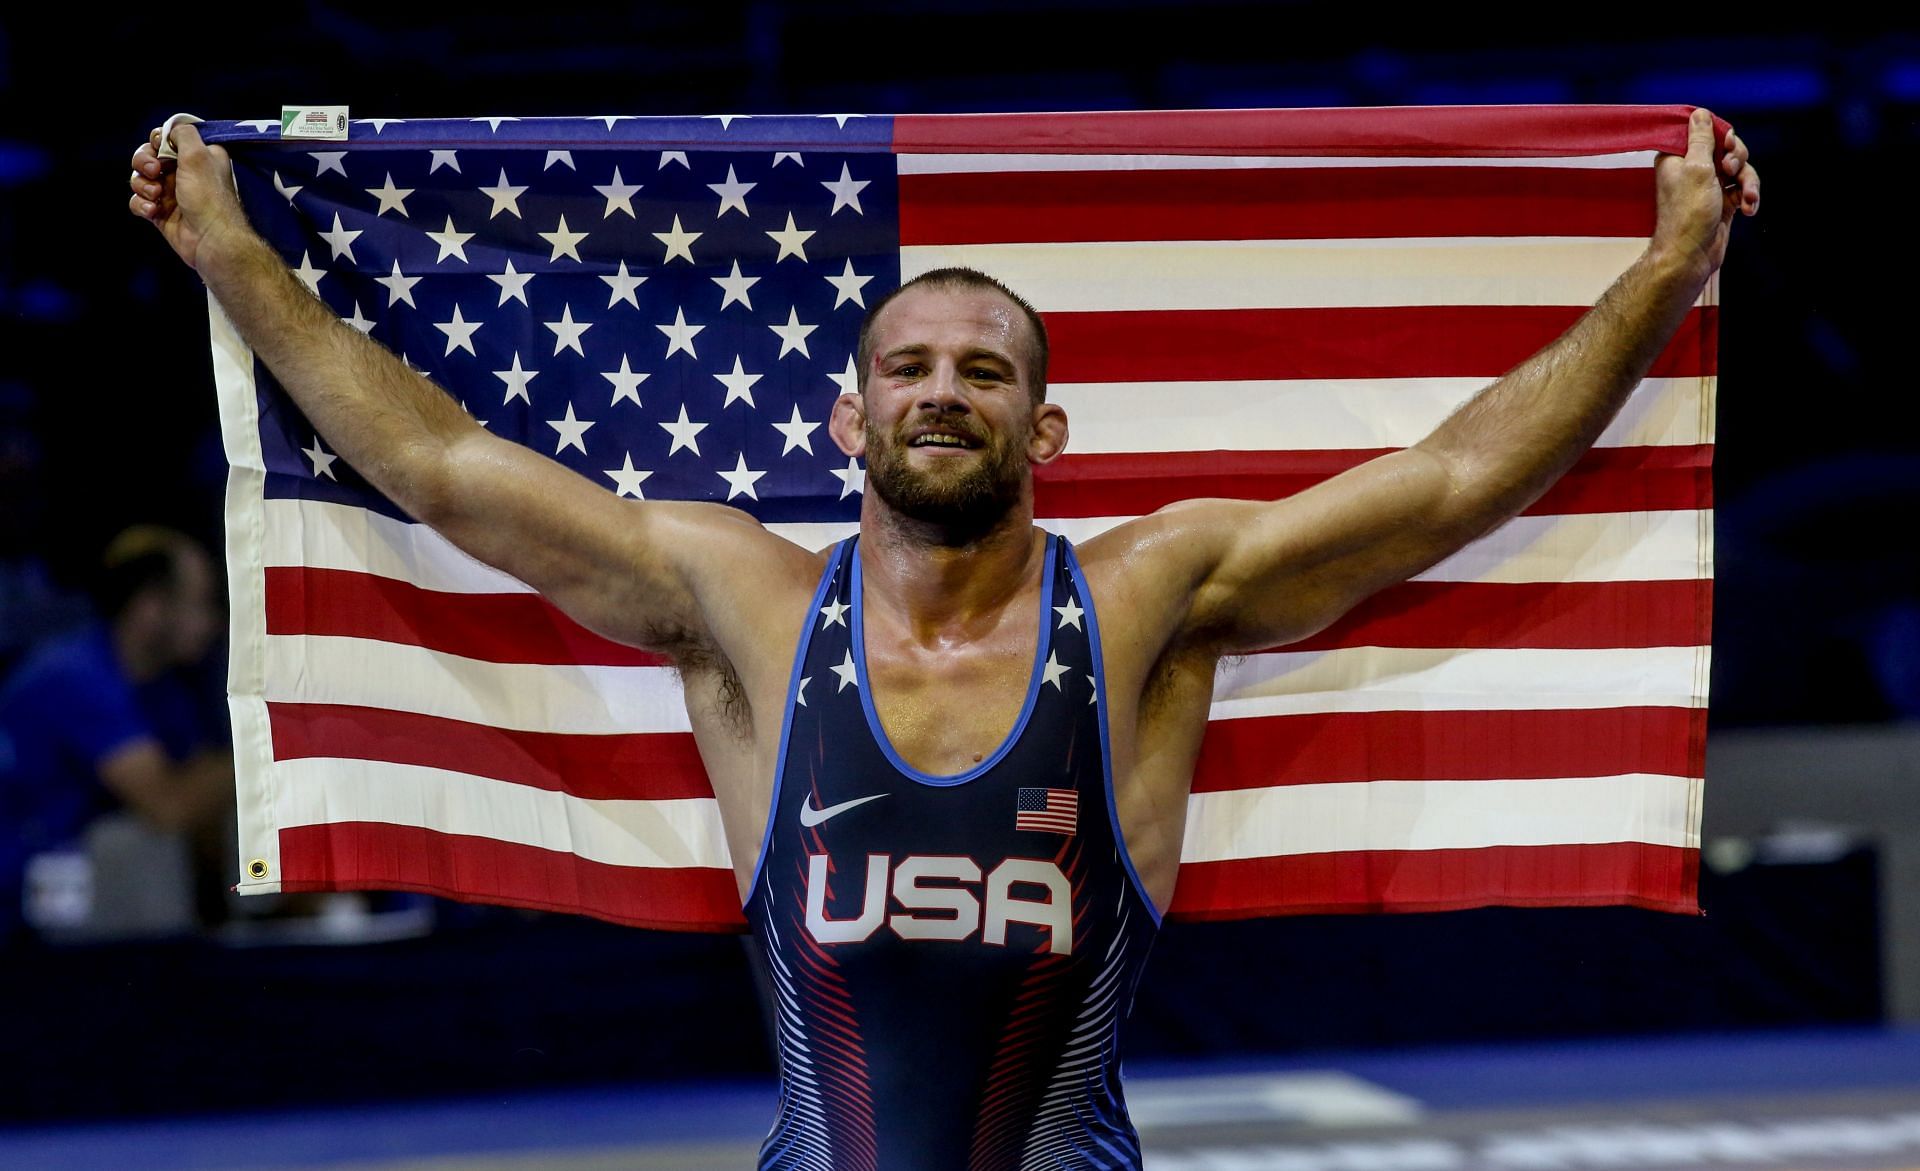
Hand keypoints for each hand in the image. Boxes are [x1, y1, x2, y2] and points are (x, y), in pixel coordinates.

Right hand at [128, 121, 248, 271]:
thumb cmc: (208, 198)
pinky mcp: (161, 212)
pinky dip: (141, 204)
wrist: (211, 242)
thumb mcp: (199, 155)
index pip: (169, 138)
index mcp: (200, 156)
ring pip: (140, 178)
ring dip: (142, 184)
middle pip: (149, 156)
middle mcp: (186, 173)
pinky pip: (139, 201)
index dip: (158, 141)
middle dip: (143, 161)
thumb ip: (184, 134)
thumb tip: (172, 129)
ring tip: (156, 195)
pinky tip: (152, 211)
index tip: (160, 147)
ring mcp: (172, 193)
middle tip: (153, 171)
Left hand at [1651, 107, 1760, 282]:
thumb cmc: (1688, 214)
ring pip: (1740, 168)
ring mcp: (1708, 185)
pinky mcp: (1722, 200)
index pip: (1703, 131)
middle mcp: (1691, 168)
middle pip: (1727, 147)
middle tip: (1732, 170)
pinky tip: (1748, 209)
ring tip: (1747, 198)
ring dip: (1748, 181)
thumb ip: (1701, 140)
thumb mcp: (1697, 168)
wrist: (1691, 255)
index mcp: (1676, 157)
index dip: (1721, 135)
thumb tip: (1699, 113)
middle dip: (1738, 157)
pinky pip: (1743, 188)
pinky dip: (1749, 196)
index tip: (1726, 146)